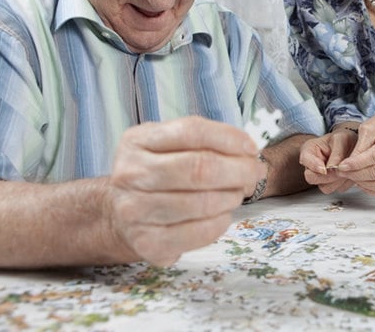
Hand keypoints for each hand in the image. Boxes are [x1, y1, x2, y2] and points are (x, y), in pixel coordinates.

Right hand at [108, 116, 264, 265]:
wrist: (119, 215)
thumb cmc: (157, 173)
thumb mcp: (168, 145)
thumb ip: (203, 141)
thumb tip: (248, 151)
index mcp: (137, 141)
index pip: (192, 131)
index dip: (229, 138)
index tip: (251, 147)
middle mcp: (131, 174)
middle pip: (200, 168)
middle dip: (239, 170)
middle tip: (254, 173)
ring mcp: (134, 211)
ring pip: (202, 203)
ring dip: (231, 197)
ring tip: (236, 193)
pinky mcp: (147, 243)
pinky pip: (199, 232)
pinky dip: (221, 222)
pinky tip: (222, 215)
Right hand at [299, 128, 357, 193]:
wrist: (352, 144)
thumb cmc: (344, 139)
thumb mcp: (342, 139)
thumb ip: (337, 153)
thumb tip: (332, 168)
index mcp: (309, 150)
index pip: (305, 160)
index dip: (314, 166)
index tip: (324, 169)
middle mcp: (312, 166)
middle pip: (311, 178)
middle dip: (328, 176)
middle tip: (341, 170)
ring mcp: (321, 177)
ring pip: (325, 187)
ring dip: (338, 180)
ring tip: (349, 168)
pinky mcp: (332, 184)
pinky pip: (337, 189)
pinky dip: (346, 183)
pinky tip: (350, 172)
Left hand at [334, 109, 374, 196]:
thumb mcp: (369, 127)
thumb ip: (360, 145)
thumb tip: (348, 164)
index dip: (357, 163)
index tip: (342, 166)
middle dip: (357, 174)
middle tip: (342, 172)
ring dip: (365, 184)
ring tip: (352, 176)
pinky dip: (374, 189)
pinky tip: (363, 183)